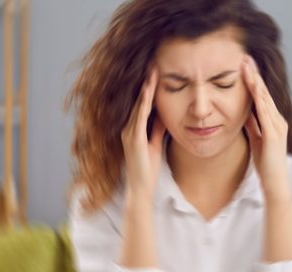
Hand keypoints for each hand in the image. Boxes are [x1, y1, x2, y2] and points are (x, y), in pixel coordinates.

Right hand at [122, 68, 166, 202]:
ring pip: (138, 104)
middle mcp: (128, 128)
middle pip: (138, 100)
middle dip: (146, 83)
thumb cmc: (147, 169)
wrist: (140, 188)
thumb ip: (157, 129)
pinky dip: (144, 102)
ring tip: (152, 70)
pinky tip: (149, 90)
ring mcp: (129, 132)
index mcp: (133, 129)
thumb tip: (164, 115)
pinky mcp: (134, 138)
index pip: (142, 104)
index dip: (149, 88)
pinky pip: (139, 116)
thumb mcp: (155, 143)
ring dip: (146, 87)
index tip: (156, 72)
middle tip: (153, 63)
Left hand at [241, 55, 290, 198]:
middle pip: (264, 93)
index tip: (244, 65)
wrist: (275, 182)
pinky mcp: (273, 134)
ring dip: (255, 81)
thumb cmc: (265, 163)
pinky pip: (265, 113)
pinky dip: (259, 98)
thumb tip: (244, 111)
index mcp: (273, 121)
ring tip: (247, 66)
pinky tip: (253, 87)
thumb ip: (252, 124)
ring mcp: (277, 126)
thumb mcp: (256, 138)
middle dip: (254, 74)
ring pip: (265, 99)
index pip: (262, 96)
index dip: (253, 80)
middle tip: (245, 57)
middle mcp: (278, 120)